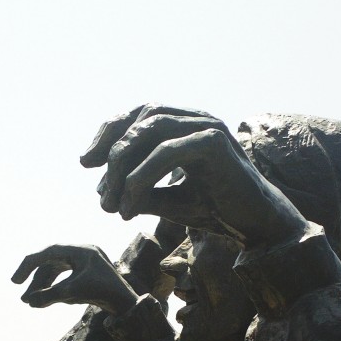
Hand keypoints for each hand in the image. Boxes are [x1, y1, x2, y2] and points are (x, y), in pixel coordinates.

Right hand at [12, 244, 139, 315]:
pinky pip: (64, 278)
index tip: (16, 281)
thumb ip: (50, 295)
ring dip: (43, 286)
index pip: (48, 253)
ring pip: (56, 272)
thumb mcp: (74, 293)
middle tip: (22, 295)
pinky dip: (54, 288)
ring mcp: (84, 263)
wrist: (127, 304)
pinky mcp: (86, 274)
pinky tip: (44, 300)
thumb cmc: (103, 293)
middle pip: (50, 263)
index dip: (28, 265)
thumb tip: (29, 301)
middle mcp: (82, 253)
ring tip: (30, 302)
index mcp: (81, 250)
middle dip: (36, 280)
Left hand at [81, 104, 307, 248]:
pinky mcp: (215, 142)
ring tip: (114, 204)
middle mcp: (195, 118)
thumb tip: (103, 192)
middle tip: (102, 195)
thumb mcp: (164, 200)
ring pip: (150, 131)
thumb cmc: (212, 209)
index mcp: (184, 124)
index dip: (108, 134)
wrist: (253, 225)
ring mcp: (207, 126)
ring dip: (123, 168)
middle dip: (112, 154)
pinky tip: (132, 203)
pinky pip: (167, 151)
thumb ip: (137, 190)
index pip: (137, 115)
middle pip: (139, 119)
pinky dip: (142, 177)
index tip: (86, 163)